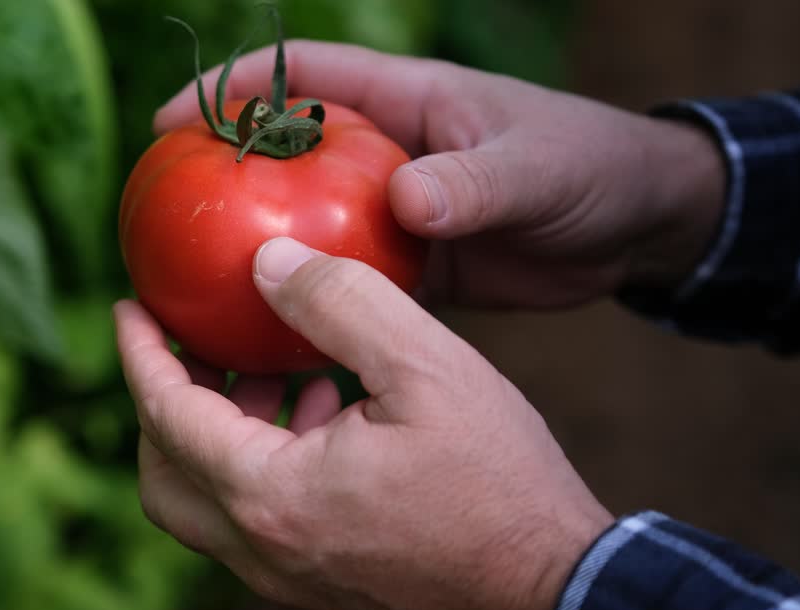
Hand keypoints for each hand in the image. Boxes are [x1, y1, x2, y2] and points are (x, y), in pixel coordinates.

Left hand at [115, 237, 612, 609]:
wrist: (556, 597)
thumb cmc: (499, 486)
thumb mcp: (426, 368)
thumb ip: (339, 302)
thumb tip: (267, 261)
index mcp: (269, 497)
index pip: (166, 415)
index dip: (141, 351)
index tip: (132, 304)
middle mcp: (263, 551)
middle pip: (166, 473)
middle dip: (167, 401)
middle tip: (198, 342)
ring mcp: (291, 579)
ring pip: (211, 504)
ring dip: (222, 431)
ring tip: (276, 365)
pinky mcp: (324, 588)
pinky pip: (261, 522)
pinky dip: (264, 463)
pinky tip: (326, 412)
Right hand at [155, 41, 725, 309]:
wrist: (636, 224)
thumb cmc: (592, 166)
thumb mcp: (537, 169)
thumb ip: (475, 184)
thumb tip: (406, 205)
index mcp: (406, 105)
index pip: (302, 81)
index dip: (232, 94)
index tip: (169, 124)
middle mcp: (389, 156)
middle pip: (287, 159)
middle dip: (226, 181)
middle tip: (163, 224)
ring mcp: (396, 213)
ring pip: (311, 226)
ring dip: (263, 252)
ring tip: (198, 291)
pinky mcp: (416, 266)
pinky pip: (351, 282)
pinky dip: (315, 303)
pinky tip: (274, 337)